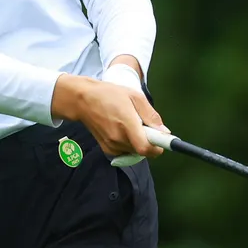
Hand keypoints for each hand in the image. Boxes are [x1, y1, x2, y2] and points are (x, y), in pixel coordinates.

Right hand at [49, 74, 167, 158]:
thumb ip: (151, 116)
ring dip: (139, 142)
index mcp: (126, 124)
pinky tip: (123, 130)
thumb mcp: (135, 97)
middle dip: (149, 140)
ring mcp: (111, 145)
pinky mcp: (107, 149)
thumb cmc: (108, 94)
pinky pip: (127, 152)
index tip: (163, 140)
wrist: (83, 100)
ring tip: (131, 125)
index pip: (146, 148)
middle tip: (144, 125)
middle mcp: (118, 138)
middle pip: (144, 151)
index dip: (158, 147)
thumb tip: (164, 131)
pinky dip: (130, 144)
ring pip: (136, 152)